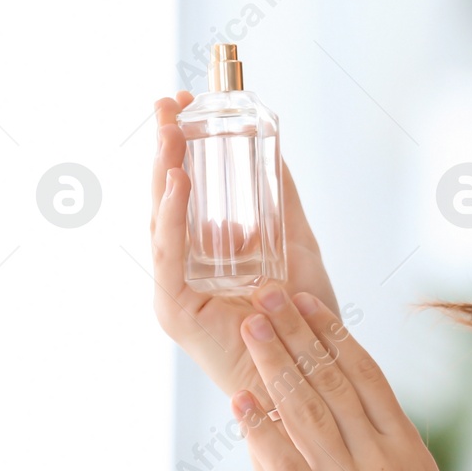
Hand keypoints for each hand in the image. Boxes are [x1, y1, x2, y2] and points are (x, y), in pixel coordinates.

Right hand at [149, 91, 340, 405]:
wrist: (309, 369)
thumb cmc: (301, 315)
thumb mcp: (295, 242)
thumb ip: (283, 201)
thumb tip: (276, 152)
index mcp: (203, 251)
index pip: (185, 188)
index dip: (183, 145)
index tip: (185, 102)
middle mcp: (181, 266)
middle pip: (166, 195)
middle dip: (166, 145)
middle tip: (168, 101)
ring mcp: (173, 287)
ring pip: (162, 217)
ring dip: (166, 169)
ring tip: (171, 128)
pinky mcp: (174, 308)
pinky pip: (170, 254)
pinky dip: (174, 216)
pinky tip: (179, 181)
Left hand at [231, 285, 458, 470]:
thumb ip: (388, 449)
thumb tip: (355, 408)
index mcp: (405, 446)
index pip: (366, 373)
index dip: (334, 334)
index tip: (308, 301)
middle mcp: (379, 458)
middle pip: (332, 380)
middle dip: (296, 332)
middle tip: (266, 293)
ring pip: (308, 410)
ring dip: (275, 363)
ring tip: (251, 327)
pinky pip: (284, 466)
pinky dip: (261, 430)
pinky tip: (241, 402)